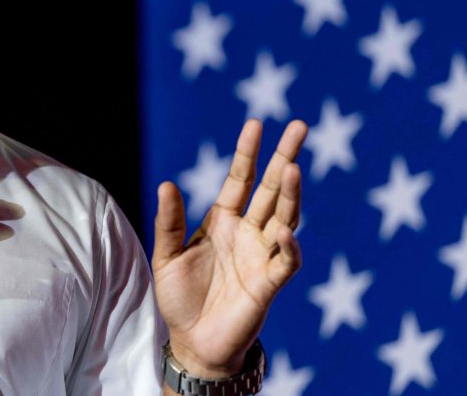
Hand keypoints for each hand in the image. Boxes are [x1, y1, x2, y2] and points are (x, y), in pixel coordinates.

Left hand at [152, 118, 306, 377]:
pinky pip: (286, 261)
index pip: (240, 179)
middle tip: (300, 127)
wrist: (193, 342)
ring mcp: (261, 255)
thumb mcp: (167, 256)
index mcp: (223, 221)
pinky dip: (289, 247)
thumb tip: (166, 183)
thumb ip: (169, 222)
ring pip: (285, 218)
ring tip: (293, 167)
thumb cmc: (180, 298)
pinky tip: (285, 232)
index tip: (256, 124)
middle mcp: (248, 233)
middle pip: (271, 189)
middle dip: (285, 158)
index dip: (248, 153)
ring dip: (290, 194)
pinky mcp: (269, 283)